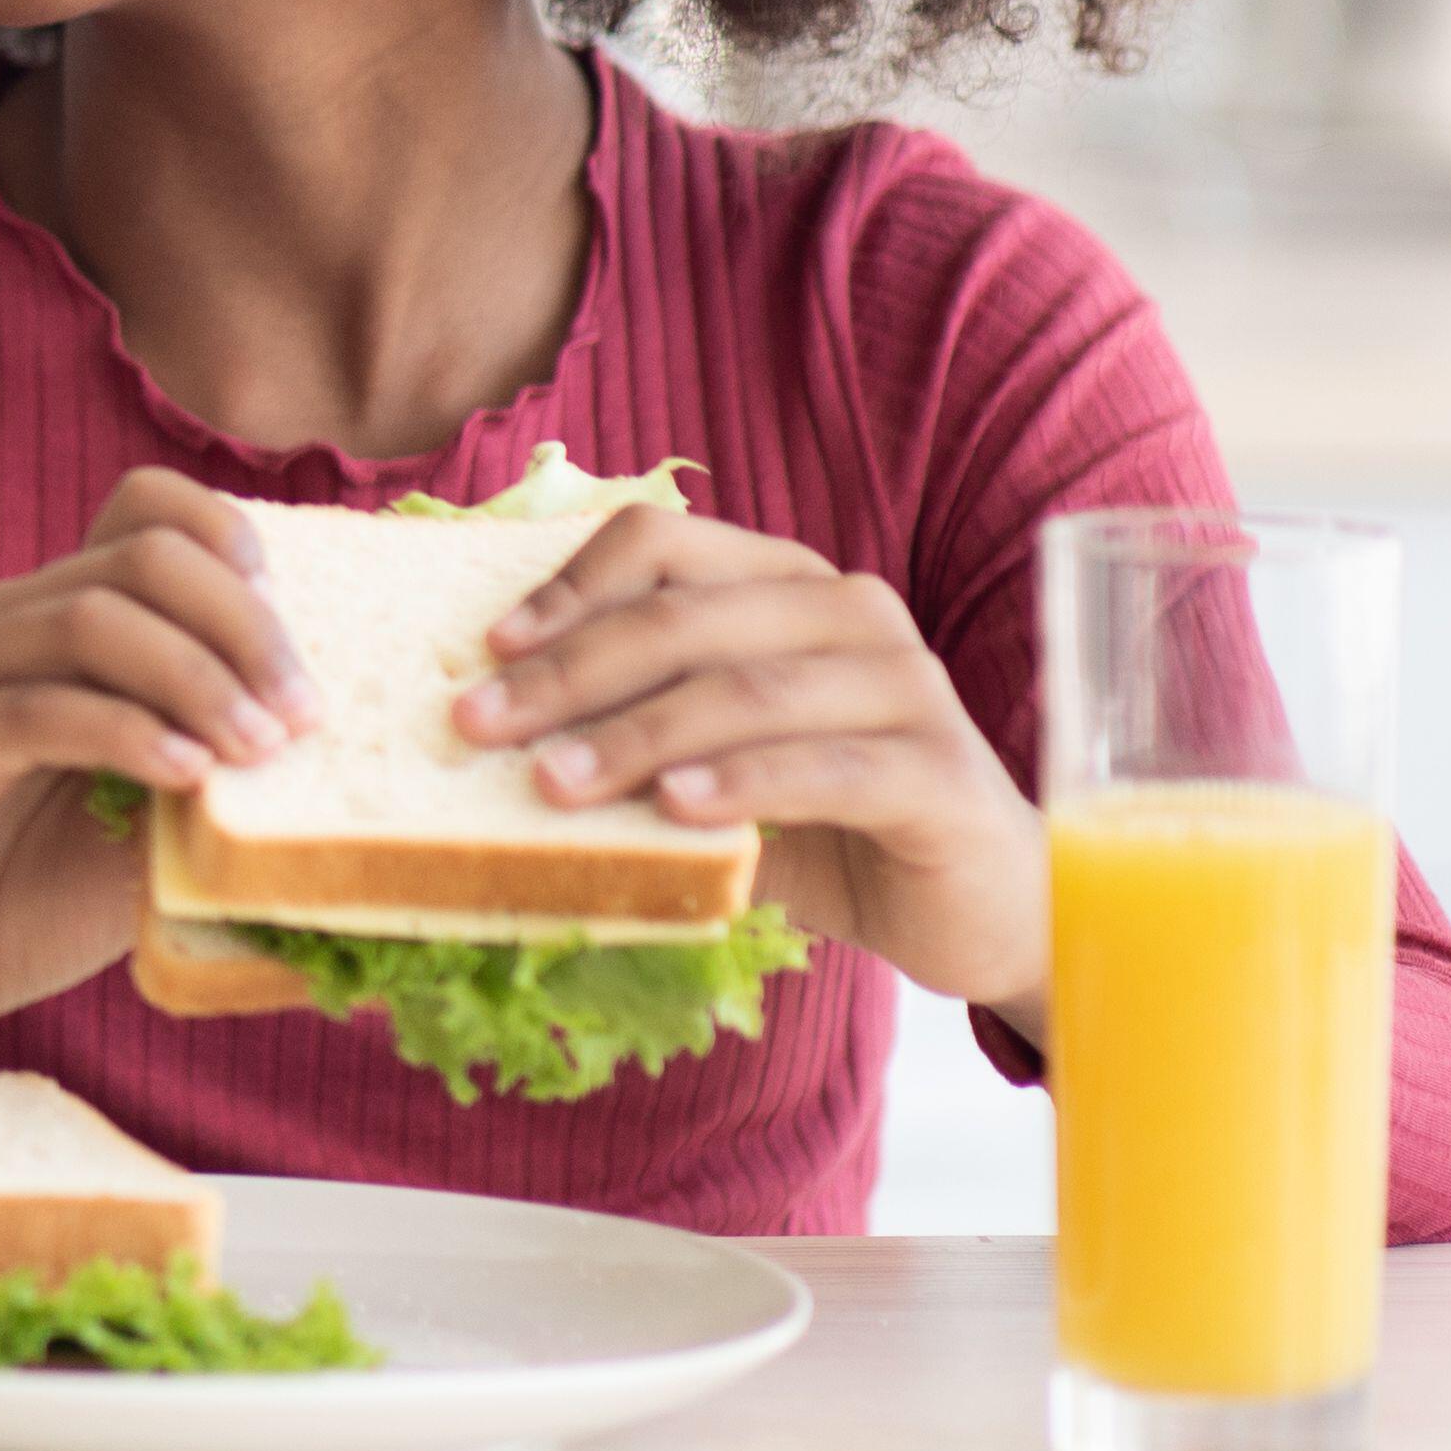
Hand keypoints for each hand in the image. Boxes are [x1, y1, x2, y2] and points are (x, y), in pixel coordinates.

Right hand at [0, 466, 318, 1072]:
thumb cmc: (23, 900)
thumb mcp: (151, 828)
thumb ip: (216, 771)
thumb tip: (332, 750)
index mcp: (58, 621)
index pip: (147, 510)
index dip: (233, 543)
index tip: (304, 638)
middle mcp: (2, 623)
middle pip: (143, 554)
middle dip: (246, 624)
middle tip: (305, 715)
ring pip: (92, 616)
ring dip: (197, 677)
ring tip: (259, 753)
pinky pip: (36, 709)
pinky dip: (126, 733)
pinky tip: (184, 778)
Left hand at [456, 511, 1042, 1019]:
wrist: (972, 906)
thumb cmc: (819, 827)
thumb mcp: (707, 764)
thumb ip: (628, 728)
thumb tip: (481, 723)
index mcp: (783, 583)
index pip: (660, 544)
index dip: (565, 588)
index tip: (485, 650)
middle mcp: (849, 611)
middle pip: (685, 617)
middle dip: (569, 673)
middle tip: (478, 727)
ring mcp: (906, 684)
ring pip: (746, 689)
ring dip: (636, 735)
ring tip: (551, 783)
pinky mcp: (942, 771)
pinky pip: (827, 767)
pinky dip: (744, 783)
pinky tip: (677, 807)